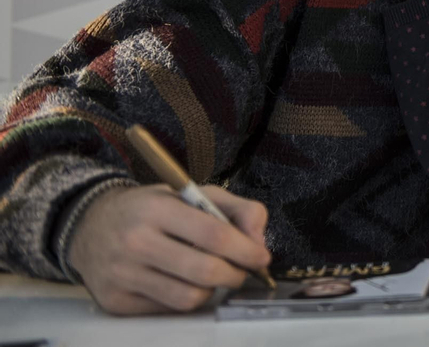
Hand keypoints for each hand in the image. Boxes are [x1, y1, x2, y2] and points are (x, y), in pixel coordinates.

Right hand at [67, 183, 271, 314]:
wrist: (90, 226)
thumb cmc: (152, 209)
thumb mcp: (194, 194)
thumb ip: (237, 209)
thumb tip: (259, 241)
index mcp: (157, 209)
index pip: (214, 235)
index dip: (246, 250)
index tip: (262, 257)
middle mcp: (135, 242)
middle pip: (204, 271)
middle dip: (235, 274)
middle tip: (242, 271)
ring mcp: (122, 275)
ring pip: (188, 297)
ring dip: (212, 290)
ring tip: (212, 276)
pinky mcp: (115, 301)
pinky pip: (167, 309)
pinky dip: (185, 298)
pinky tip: (183, 281)